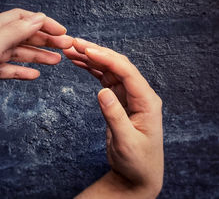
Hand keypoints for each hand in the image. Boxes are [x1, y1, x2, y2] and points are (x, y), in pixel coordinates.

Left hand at [0, 8, 72, 145]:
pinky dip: (23, 71)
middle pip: (22, 35)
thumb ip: (14, 31)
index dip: (43, 23)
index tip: (61, 31)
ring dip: (38, 56)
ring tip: (56, 61)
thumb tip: (37, 18)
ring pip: (18, 53)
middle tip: (65, 47)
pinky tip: (34, 75)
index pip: (21, 18)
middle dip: (45, 40)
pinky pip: (9, 70)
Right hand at [63, 38, 162, 197]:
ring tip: (71, 51)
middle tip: (74, 43)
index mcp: (147, 101)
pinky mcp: (119, 101)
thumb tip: (102, 91)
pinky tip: (80, 63)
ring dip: (91, 59)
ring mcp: (129, 96)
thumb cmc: (137, 162)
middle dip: (96, 52)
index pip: (127, 72)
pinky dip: (93, 70)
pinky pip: (105, 80)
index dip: (106, 58)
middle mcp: (140, 94)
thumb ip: (115, 117)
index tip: (86, 50)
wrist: (137, 176)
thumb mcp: (126, 142)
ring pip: (109, 70)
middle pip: (118, 65)